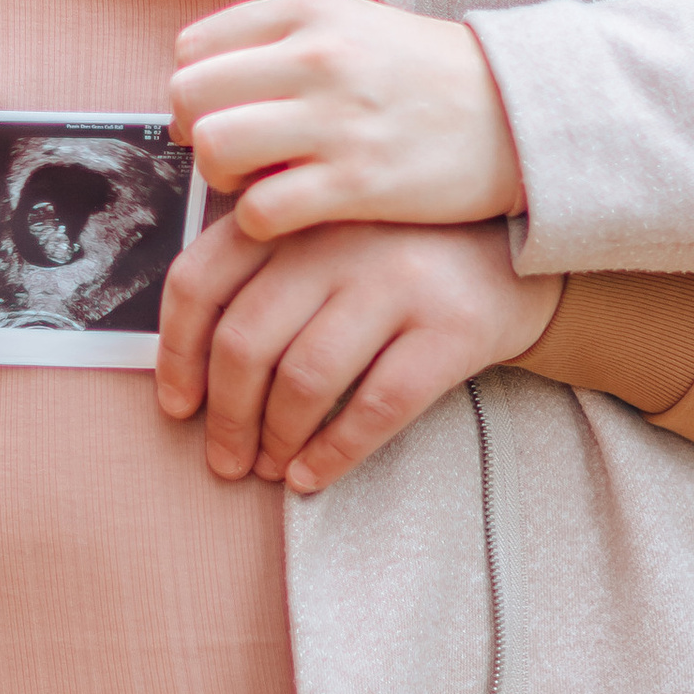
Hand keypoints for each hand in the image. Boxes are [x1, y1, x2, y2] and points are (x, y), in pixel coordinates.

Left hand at [154, 215, 558, 494]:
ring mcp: (397, 281)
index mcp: (295, 217)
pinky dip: (333, 454)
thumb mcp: (325, 239)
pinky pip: (375, 406)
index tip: (178, 406)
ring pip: (305, 378)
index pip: (202, 280)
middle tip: (225, 459)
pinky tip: (313, 476)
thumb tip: (190, 370)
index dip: (177, 353)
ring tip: (270, 467)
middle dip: (226, 416)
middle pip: (247, 339)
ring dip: (275, 440)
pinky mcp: (450, 328)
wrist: (517, 259)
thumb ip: (265, 273)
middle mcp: (340, 240)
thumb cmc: (397, 260)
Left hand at [167, 0, 522, 241]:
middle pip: (190, 95)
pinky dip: (261, 221)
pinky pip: (261, 209)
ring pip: (216, 148)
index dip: (197, 90)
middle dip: (197, 133)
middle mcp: (317, 56)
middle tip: (232, 155)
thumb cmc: (428, 77)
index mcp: (310, 11)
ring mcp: (337, 119)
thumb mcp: (355, 25)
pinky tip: (290, 216)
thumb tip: (209, 83)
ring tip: (258, 184)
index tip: (224, 114)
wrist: (519, 115)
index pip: (194, 48)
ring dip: (222, 177)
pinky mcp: (358, 182)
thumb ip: (283, 43)